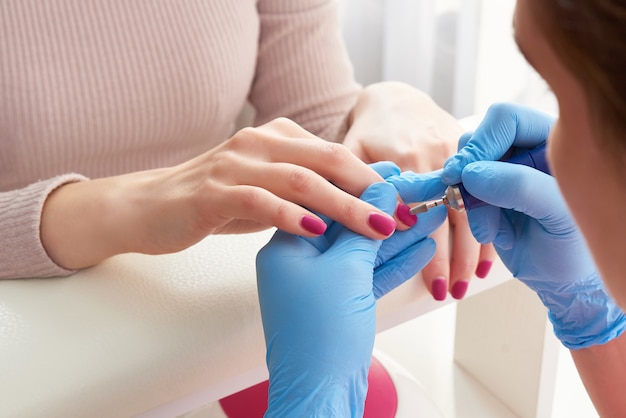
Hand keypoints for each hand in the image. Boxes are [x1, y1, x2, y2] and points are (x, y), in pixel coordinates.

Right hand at [40, 118, 398, 269]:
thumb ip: (307, 189)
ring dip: (343, 205)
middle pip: (328, 161)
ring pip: (300, 180)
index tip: (404, 207)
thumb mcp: (268, 189)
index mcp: (278, 137)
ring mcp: (235, 164)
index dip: (375, 180)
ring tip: (374, 228)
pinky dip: (290, 215)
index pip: (338, 154)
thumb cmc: (216, 201)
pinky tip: (316, 230)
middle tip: (402, 218)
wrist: (149, 206)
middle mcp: (260, 142)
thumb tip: (359, 200)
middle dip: (370, 191)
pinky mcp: (213, 191)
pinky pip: (259, 200)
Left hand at [256, 181, 444, 415]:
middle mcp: (300, 264)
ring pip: (363, 252)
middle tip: (417, 190)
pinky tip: (421, 247)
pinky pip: (368, 276)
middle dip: (384, 211)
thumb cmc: (320, 334)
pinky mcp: (339, 306)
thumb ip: (365, 227)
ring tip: (431, 215)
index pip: (324, 202)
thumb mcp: (345, 270)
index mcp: (286, 247)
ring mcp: (320, 286)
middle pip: (348, 226)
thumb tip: (381, 191)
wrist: (320, 394)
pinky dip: (393, 264)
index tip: (390, 171)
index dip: (359, 185)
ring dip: (397, 237)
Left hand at [345, 81, 495, 300]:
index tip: (435, 287)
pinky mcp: (467, 161)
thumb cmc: (368, 132)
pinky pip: (479, 199)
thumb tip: (355, 222)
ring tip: (467, 284)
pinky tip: (482, 257)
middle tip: (453, 293)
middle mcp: (434, 159)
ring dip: (469, 252)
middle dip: (452, 261)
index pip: (418, 216)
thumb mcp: (352, 153)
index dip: (430, 254)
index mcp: (405, 160)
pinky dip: (481, 228)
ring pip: (467, 213)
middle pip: (448, 221)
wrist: (395, 98)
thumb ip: (352, 184)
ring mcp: (455, 158)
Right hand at [441, 103, 625, 348]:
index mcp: (553, 141)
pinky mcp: (487, 196)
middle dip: (470, 174)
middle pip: (478, 140)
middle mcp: (525, 151)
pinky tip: (493, 235)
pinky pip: (462, 194)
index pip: (506, 119)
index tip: (468, 172)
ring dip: (471, 201)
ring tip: (492, 231)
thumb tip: (470, 174)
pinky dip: (471, 217)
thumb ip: (520, 187)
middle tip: (465, 198)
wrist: (563, 280)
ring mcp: (503, 173)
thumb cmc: (575, 248)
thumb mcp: (558, 215)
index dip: (482, 141)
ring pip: (464, 169)